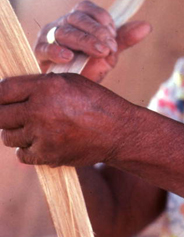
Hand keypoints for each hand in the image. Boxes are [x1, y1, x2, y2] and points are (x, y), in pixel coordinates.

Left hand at [0, 73, 131, 166]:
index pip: (2, 90)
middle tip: (15, 116)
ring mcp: (42, 135)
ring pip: (8, 137)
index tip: (2, 100)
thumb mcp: (69, 82)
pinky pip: (22, 155)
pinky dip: (28, 150)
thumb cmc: (95, 103)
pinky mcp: (48, 155)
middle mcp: (40, 110)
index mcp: (45, 87)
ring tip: (33, 129)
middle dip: (5, 115)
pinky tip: (41, 143)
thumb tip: (8, 91)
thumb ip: (38, 85)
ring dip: (16, 134)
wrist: (118, 132)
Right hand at [35, 0, 151, 82]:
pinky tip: (68, 56)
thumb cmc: (90, 66)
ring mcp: (49, 36)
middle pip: (76, 18)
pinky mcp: (40, 52)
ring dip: (84, 41)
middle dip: (96, 32)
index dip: (101, 18)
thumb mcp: (110, 53)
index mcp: (78, 19)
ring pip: (63, 31)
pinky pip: (44, 48)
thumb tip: (147, 26)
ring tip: (99, 52)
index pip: (86, 7)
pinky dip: (56, 51)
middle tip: (110, 47)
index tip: (113, 34)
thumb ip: (124, 39)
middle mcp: (62, 24)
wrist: (75, 89)